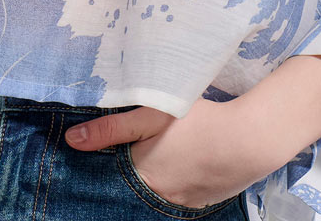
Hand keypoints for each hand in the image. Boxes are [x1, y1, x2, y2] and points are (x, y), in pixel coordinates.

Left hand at [64, 97, 270, 209]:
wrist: (249, 140)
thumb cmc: (198, 121)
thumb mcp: (152, 114)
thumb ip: (111, 128)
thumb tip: (72, 141)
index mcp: (141, 177)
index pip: (109, 179)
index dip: (102, 166)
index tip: (94, 156)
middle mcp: (158, 199)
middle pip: (131, 189)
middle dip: (124, 175)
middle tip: (130, 152)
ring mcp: (181, 205)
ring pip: (153, 195)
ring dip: (148, 180)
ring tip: (153, 158)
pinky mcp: (200, 204)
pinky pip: (175, 198)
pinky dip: (170, 184)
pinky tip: (176, 166)